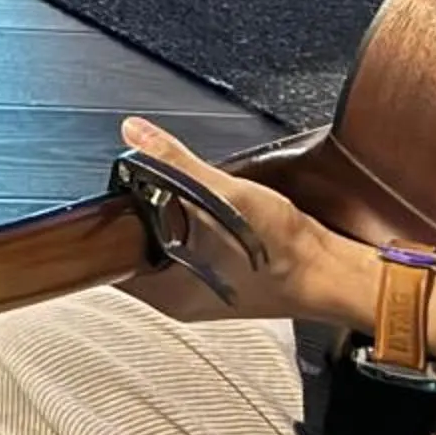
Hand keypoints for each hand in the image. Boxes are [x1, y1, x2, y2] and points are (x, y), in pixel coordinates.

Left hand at [113, 117, 372, 327]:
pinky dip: (184, 226)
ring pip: (158, 248)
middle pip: (131, 250)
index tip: (104, 196)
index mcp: (165, 294)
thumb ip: (173, 163)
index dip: (104, 225)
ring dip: (160, 219)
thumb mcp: (222, 196)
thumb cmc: (285, 253)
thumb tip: (136, 134)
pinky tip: (195, 209)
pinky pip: (184, 249)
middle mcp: (176, 299)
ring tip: (168, 194)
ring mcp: (197, 292)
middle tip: (138, 185)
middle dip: (133, 215)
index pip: (107, 261)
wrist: (331, 271)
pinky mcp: (216, 280)